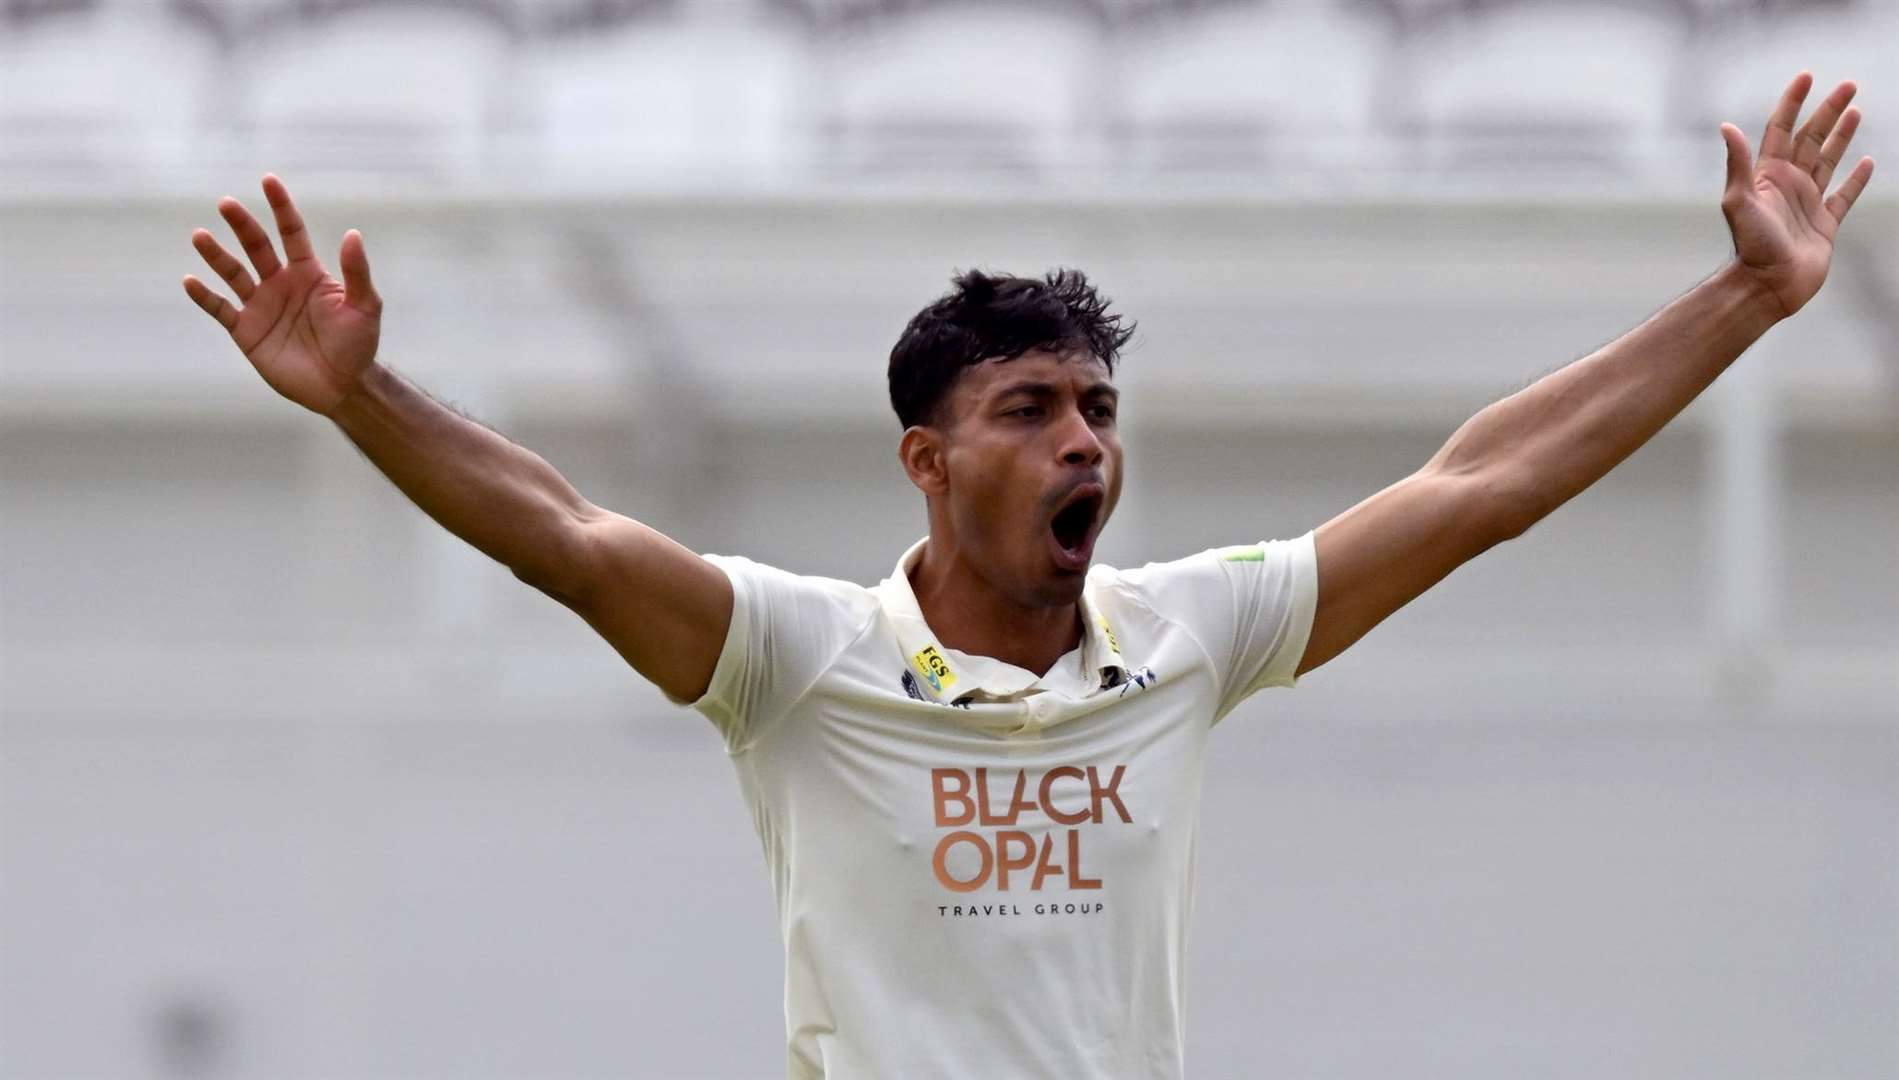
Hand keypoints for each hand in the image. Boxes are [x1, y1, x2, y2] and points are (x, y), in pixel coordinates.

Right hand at [182, 174, 382, 415]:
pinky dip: (204, 296)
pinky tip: (190, 281)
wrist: (341, 386)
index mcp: (308, 273)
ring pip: (233, 273)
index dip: (280, 206)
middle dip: (242, 224)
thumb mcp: (365, 307)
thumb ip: (357, 272)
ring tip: (200, 235)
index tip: (268, 179)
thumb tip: (353, 234)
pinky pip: (220, 309)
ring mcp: (261, 306)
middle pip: (257, 246)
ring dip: (216, 255)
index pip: (291, 232)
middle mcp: (280, 283)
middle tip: (226, 202)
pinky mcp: (246, 331)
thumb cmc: (358, 345)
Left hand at [1720, 71, 1874, 319]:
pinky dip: (1857, 179)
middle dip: (1828, 111)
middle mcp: (1787, 185)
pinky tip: (1868, 162)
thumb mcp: (1738, 201)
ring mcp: (1807, 203)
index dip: (1793, 103)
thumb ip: (1737, 164)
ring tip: (1855, 110)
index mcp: (1768, 175)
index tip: (1806, 77)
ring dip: (1841, 136)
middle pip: (1811, 138)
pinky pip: (1844, 196)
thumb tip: (1726, 127)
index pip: (1781, 129)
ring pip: (1828, 160)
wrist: (1767, 286)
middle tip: (1848, 85)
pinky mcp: (1825, 224)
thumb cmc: (1751, 246)